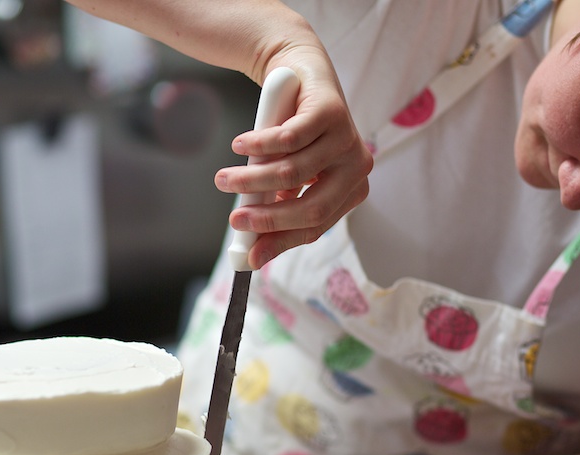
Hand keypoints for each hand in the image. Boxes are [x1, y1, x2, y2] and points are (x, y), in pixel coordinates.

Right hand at [216, 49, 373, 268]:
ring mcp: (347, 140)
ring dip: (251, 179)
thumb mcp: (286, 175)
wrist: (300, 74)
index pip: (315, 227)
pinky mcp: (331, 112)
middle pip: (311, 208)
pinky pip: (288, 139)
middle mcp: (356, 169)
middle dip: (267, 218)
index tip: (249, 255)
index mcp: (350, 191)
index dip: (281, 242)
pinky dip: (258, 145)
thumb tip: (251, 249)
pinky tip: (240, 145)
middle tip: (233, 219)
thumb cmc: (292, 133)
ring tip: (224, 179)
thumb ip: (274, 206)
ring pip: (292, 173)